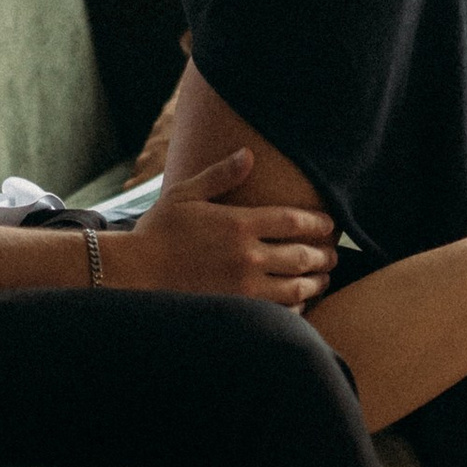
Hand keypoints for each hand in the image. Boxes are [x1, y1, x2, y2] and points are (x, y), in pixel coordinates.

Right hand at [113, 150, 335, 305]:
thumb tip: (248, 154)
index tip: (329, 225)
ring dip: (316, 283)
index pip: (294, 222)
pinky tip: (298, 304)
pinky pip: (278, 312)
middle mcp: (248, 256)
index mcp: (239, 223)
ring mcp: (244, 288)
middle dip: (324, 256)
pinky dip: (295, 308)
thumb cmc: (158, 232)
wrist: (133, 274)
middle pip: (303, 256)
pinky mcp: (237, 311)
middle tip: (333, 256)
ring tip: (323, 280)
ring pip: (297, 288)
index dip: (319, 223)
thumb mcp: (186, 194)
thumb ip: (221, 175)